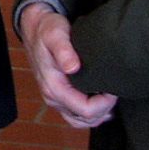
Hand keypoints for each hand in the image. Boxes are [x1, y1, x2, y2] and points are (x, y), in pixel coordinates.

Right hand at [19, 4, 118, 128]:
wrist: (34, 28)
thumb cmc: (47, 30)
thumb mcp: (55, 34)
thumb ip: (64, 50)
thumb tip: (73, 67)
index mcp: (53, 86)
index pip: (84, 110)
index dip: (104, 103)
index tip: (113, 88)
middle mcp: (52, 97)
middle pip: (84, 119)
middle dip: (103, 109)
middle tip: (114, 91)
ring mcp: (54, 98)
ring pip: (80, 121)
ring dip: (97, 114)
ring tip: (110, 99)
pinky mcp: (58, 95)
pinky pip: (75, 115)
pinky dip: (90, 114)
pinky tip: (102, 104)